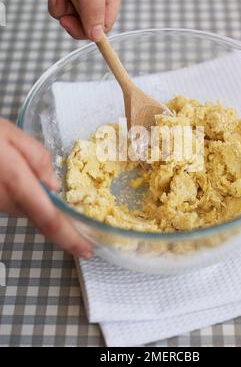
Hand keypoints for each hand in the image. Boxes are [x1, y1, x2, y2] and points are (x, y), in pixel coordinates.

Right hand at [0, 119, 92, 258]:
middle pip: (41, 217)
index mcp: (17, 183)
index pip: (49, 219)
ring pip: (27, 210)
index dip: (70, 238)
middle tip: (72, 207)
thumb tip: (54, 186)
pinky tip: (17, 176)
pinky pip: (13, 204)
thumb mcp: (11, 135)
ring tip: (30, 175)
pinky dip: (24, 196)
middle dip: (58, 214)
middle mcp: (6, 201)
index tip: (87, 251)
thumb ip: (37, 159)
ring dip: (38, 201)